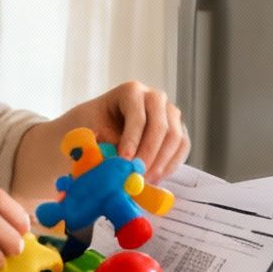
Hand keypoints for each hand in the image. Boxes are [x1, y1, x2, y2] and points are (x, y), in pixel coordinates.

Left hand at [65, 81, 189, 182]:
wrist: (99, 125)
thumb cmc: (92, 125)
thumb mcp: (89, 130)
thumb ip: (104, 144)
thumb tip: (121, 164)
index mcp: (131, 91)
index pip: (137, 116)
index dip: (132, 140)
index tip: (124, 161)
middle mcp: (155, 97)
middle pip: (160, 126)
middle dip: (149, 154)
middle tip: (137, 175)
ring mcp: (170, 112)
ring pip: (175, 137)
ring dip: (161, 162)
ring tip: (144, 180)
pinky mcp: (178, 129)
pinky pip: (182, 147)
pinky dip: (171, 165)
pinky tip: (155, 178)